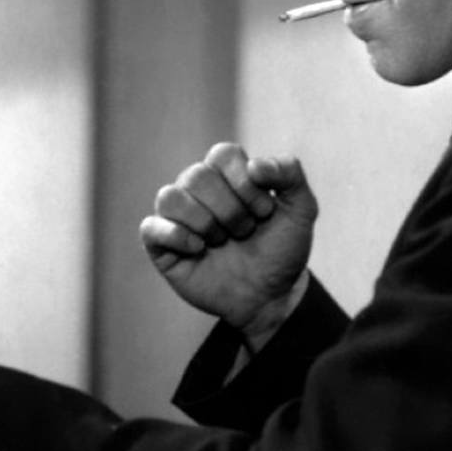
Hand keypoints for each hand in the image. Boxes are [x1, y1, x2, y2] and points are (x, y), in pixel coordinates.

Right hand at [139, 143, 316, 334]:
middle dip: (230, 210)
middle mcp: (197, 190)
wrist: (270, 296)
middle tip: (245, 232)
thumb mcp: (301, 209)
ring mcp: (177, 217)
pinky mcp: (161, 245)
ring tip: (221, 242)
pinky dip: (177, 236)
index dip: (245, 183)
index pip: (223, 154)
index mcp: (227, 175)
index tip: (265, 211)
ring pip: (169, 196)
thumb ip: (289, 173)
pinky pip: (150, 227)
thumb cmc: (281, 250)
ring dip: (204, 222)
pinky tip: (199, 249)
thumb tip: (254, 165)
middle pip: (197, 175)